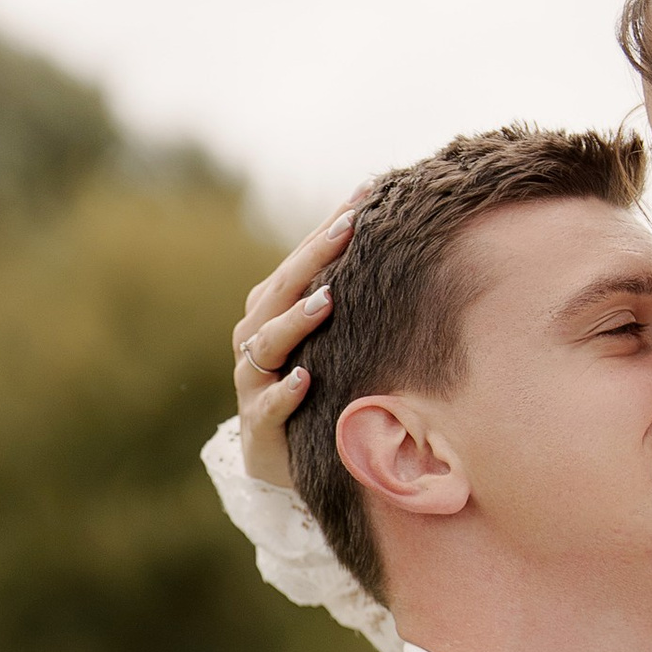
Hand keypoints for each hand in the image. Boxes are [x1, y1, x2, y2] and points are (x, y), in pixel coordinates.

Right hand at [233, 195, 361, 486]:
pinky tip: (305, 379)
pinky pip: (268, 404)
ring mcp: (252, 379)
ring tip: (327, 300)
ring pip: (268, 342)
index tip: (367, 194)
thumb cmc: (312, 386)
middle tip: (349, 228)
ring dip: (297, 319)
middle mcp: (255, 336)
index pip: (301, 260)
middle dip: (314, 257)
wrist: (277, 457)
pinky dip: (284, 391)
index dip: (329, 227)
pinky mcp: (258, 423)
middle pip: (281, 289)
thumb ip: (346, 299)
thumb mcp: (327, 340)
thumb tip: (399, 245)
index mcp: (270, 309)